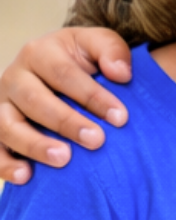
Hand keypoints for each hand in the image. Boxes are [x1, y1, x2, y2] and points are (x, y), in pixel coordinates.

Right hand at [1, 30, 132, 186]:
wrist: (55, 65)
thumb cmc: (81, 58)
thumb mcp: (98, 44)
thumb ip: (112, 50)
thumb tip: (121, 73)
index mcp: (39, 52)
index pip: (64, 75)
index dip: (92, 96)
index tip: (120, 117)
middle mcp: (14, 77)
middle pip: (34, 101)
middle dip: (66, 122)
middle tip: (96, 140)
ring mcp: (1, 104)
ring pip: (7, 125)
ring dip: (35, 144)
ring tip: (63, 159)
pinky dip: (5, 164)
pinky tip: (25, 176)